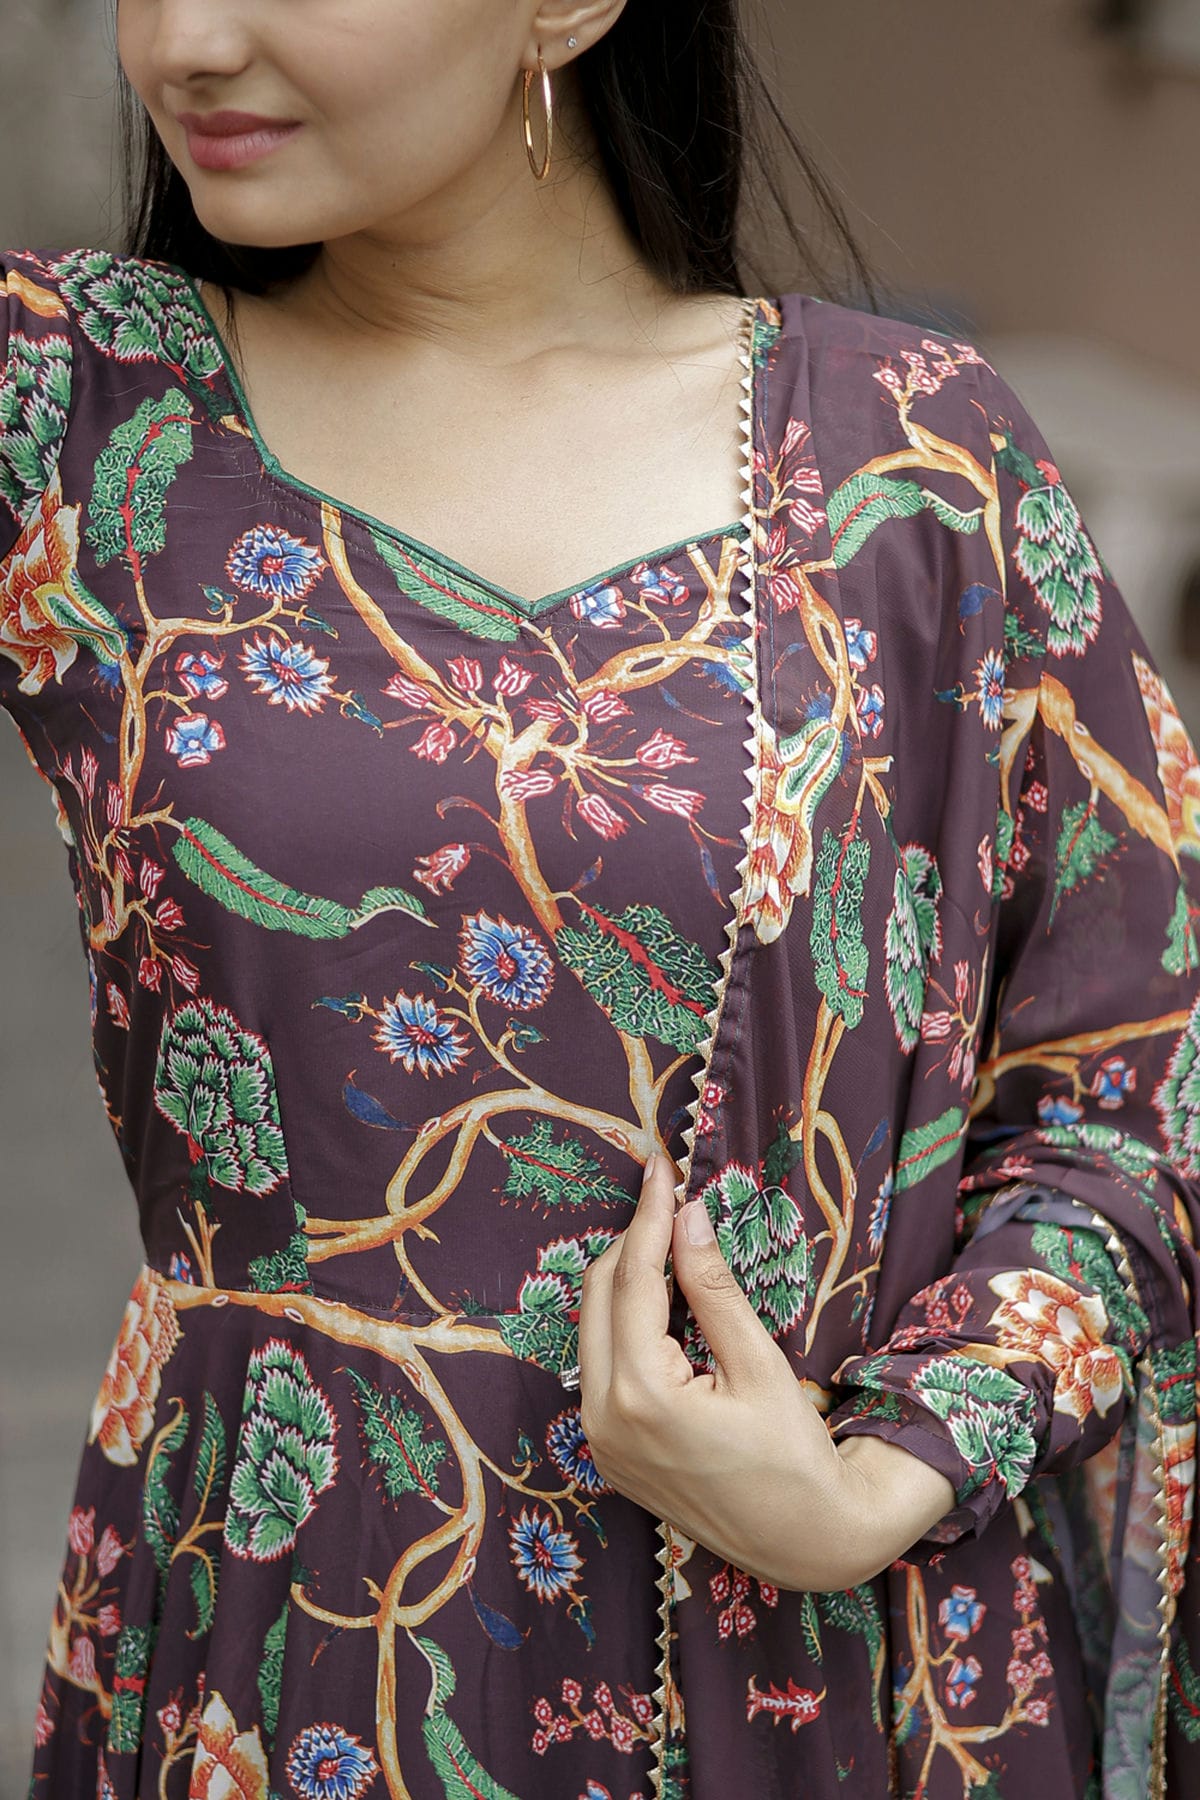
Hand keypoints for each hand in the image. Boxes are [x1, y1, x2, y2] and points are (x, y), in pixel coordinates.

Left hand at [577, 1151, 956, 1590]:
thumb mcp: (758, 1364)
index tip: (661, 1167)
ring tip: (668, 1238)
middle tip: (666, 1194)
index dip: (648, 1217)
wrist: (805, 1545)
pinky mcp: (609, 1451)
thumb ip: (713, 1288)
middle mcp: (603, 1418)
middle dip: (633, 1241)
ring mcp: (600, 1440)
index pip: (632, 1281)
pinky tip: (663, 1299)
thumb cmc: (795, 1456)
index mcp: (641, 1396)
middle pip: (600, 1298)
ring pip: (595, 1330)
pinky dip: (627, 1324)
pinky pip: (605, 1365)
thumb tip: (688, 1217)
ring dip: (627, 1280)